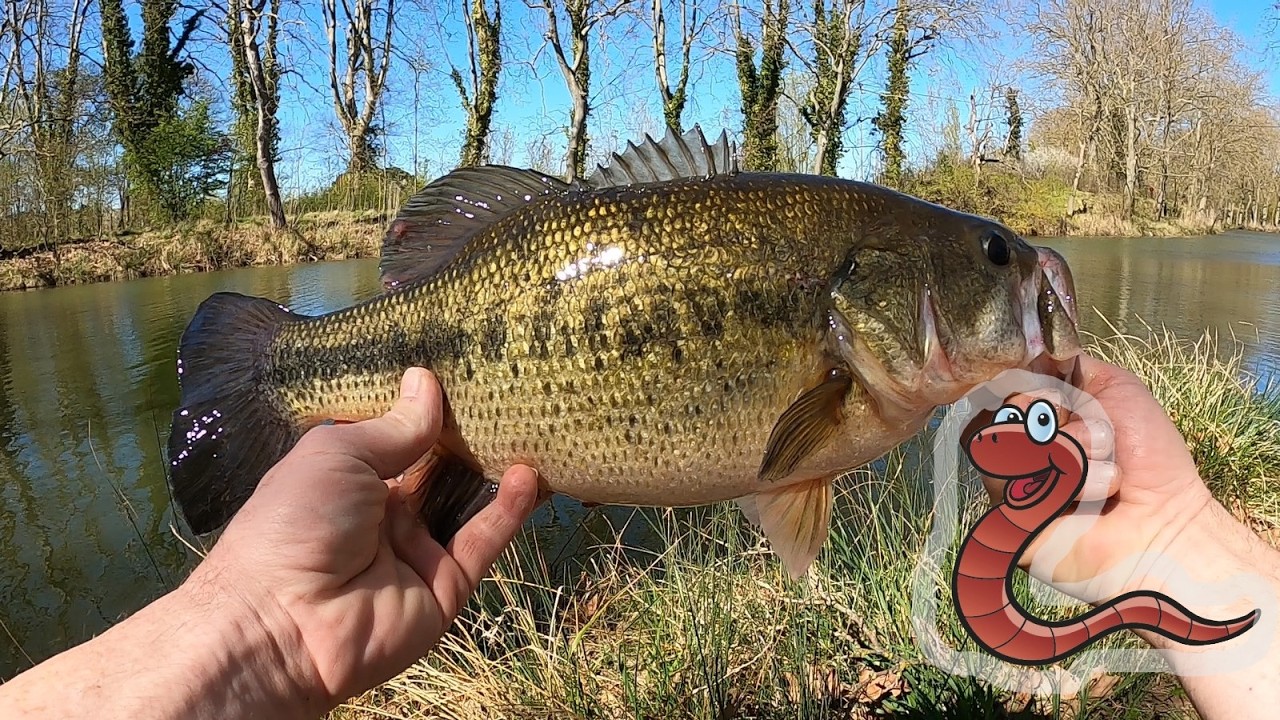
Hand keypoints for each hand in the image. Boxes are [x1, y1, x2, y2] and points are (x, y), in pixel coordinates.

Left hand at [183, 367, 539, 713]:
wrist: (282, 624)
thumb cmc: (296, 521)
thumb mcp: (338, 455)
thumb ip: (394, 427)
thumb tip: (426, 380)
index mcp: (347, 480)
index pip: (397, 439)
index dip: (426, 410)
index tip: (465, 372)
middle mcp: (383, 514)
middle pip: (438, 470)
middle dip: (469, 437)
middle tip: (512, 394)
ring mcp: (416, 551)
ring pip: (466, 505)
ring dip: (495, 471)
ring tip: (533, 430)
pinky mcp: (445, 588)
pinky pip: (479, 544)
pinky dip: (505, 512)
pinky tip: (527, 476)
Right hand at [970, 352, 1217, 600]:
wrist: (1166, 522)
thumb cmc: (1150, 460)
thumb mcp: (1116, 388)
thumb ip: (1070, 363)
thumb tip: (1032, 347)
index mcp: (1037, 414)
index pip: (1001, 381)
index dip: (1030, 384)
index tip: (1061, 395)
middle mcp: (1015, 446)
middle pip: (998, 408)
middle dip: (1057, 417)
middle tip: (1100, 439)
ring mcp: (1007, 481)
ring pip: (1002, 443)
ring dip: (1067, 452)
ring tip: (1104, 475)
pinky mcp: (1005, 518)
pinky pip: (1008, 483)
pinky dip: (1062, 483)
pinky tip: (1090, 498)